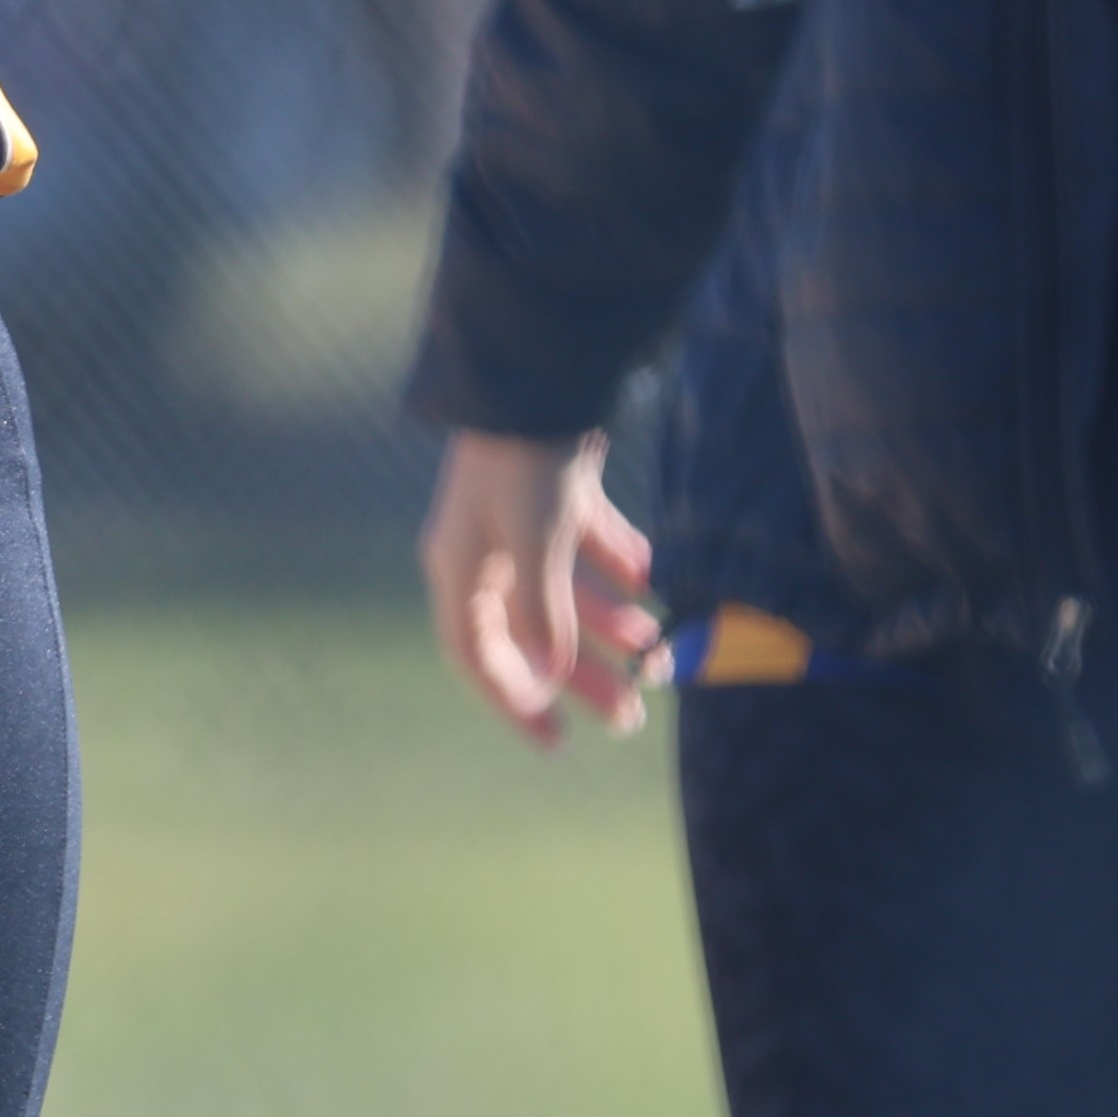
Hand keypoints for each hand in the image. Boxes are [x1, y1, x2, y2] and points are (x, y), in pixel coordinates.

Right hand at [422, 430, 661, 748]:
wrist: (537, 376)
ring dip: (610, 623)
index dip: (514, 701)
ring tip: (657, 648)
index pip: (478, 655)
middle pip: (533, 631)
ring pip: (566, 592)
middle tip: (630, 714)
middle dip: (582, 673)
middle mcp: (486, 551)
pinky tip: (652, 579)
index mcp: (460, 570)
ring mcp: (521, 521)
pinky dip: (619, 565)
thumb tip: (550, 672)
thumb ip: (546, 612)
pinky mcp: (556, 491)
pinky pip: (588, 545)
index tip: (556, 741)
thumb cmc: (522, 465)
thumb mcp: (534, 545)